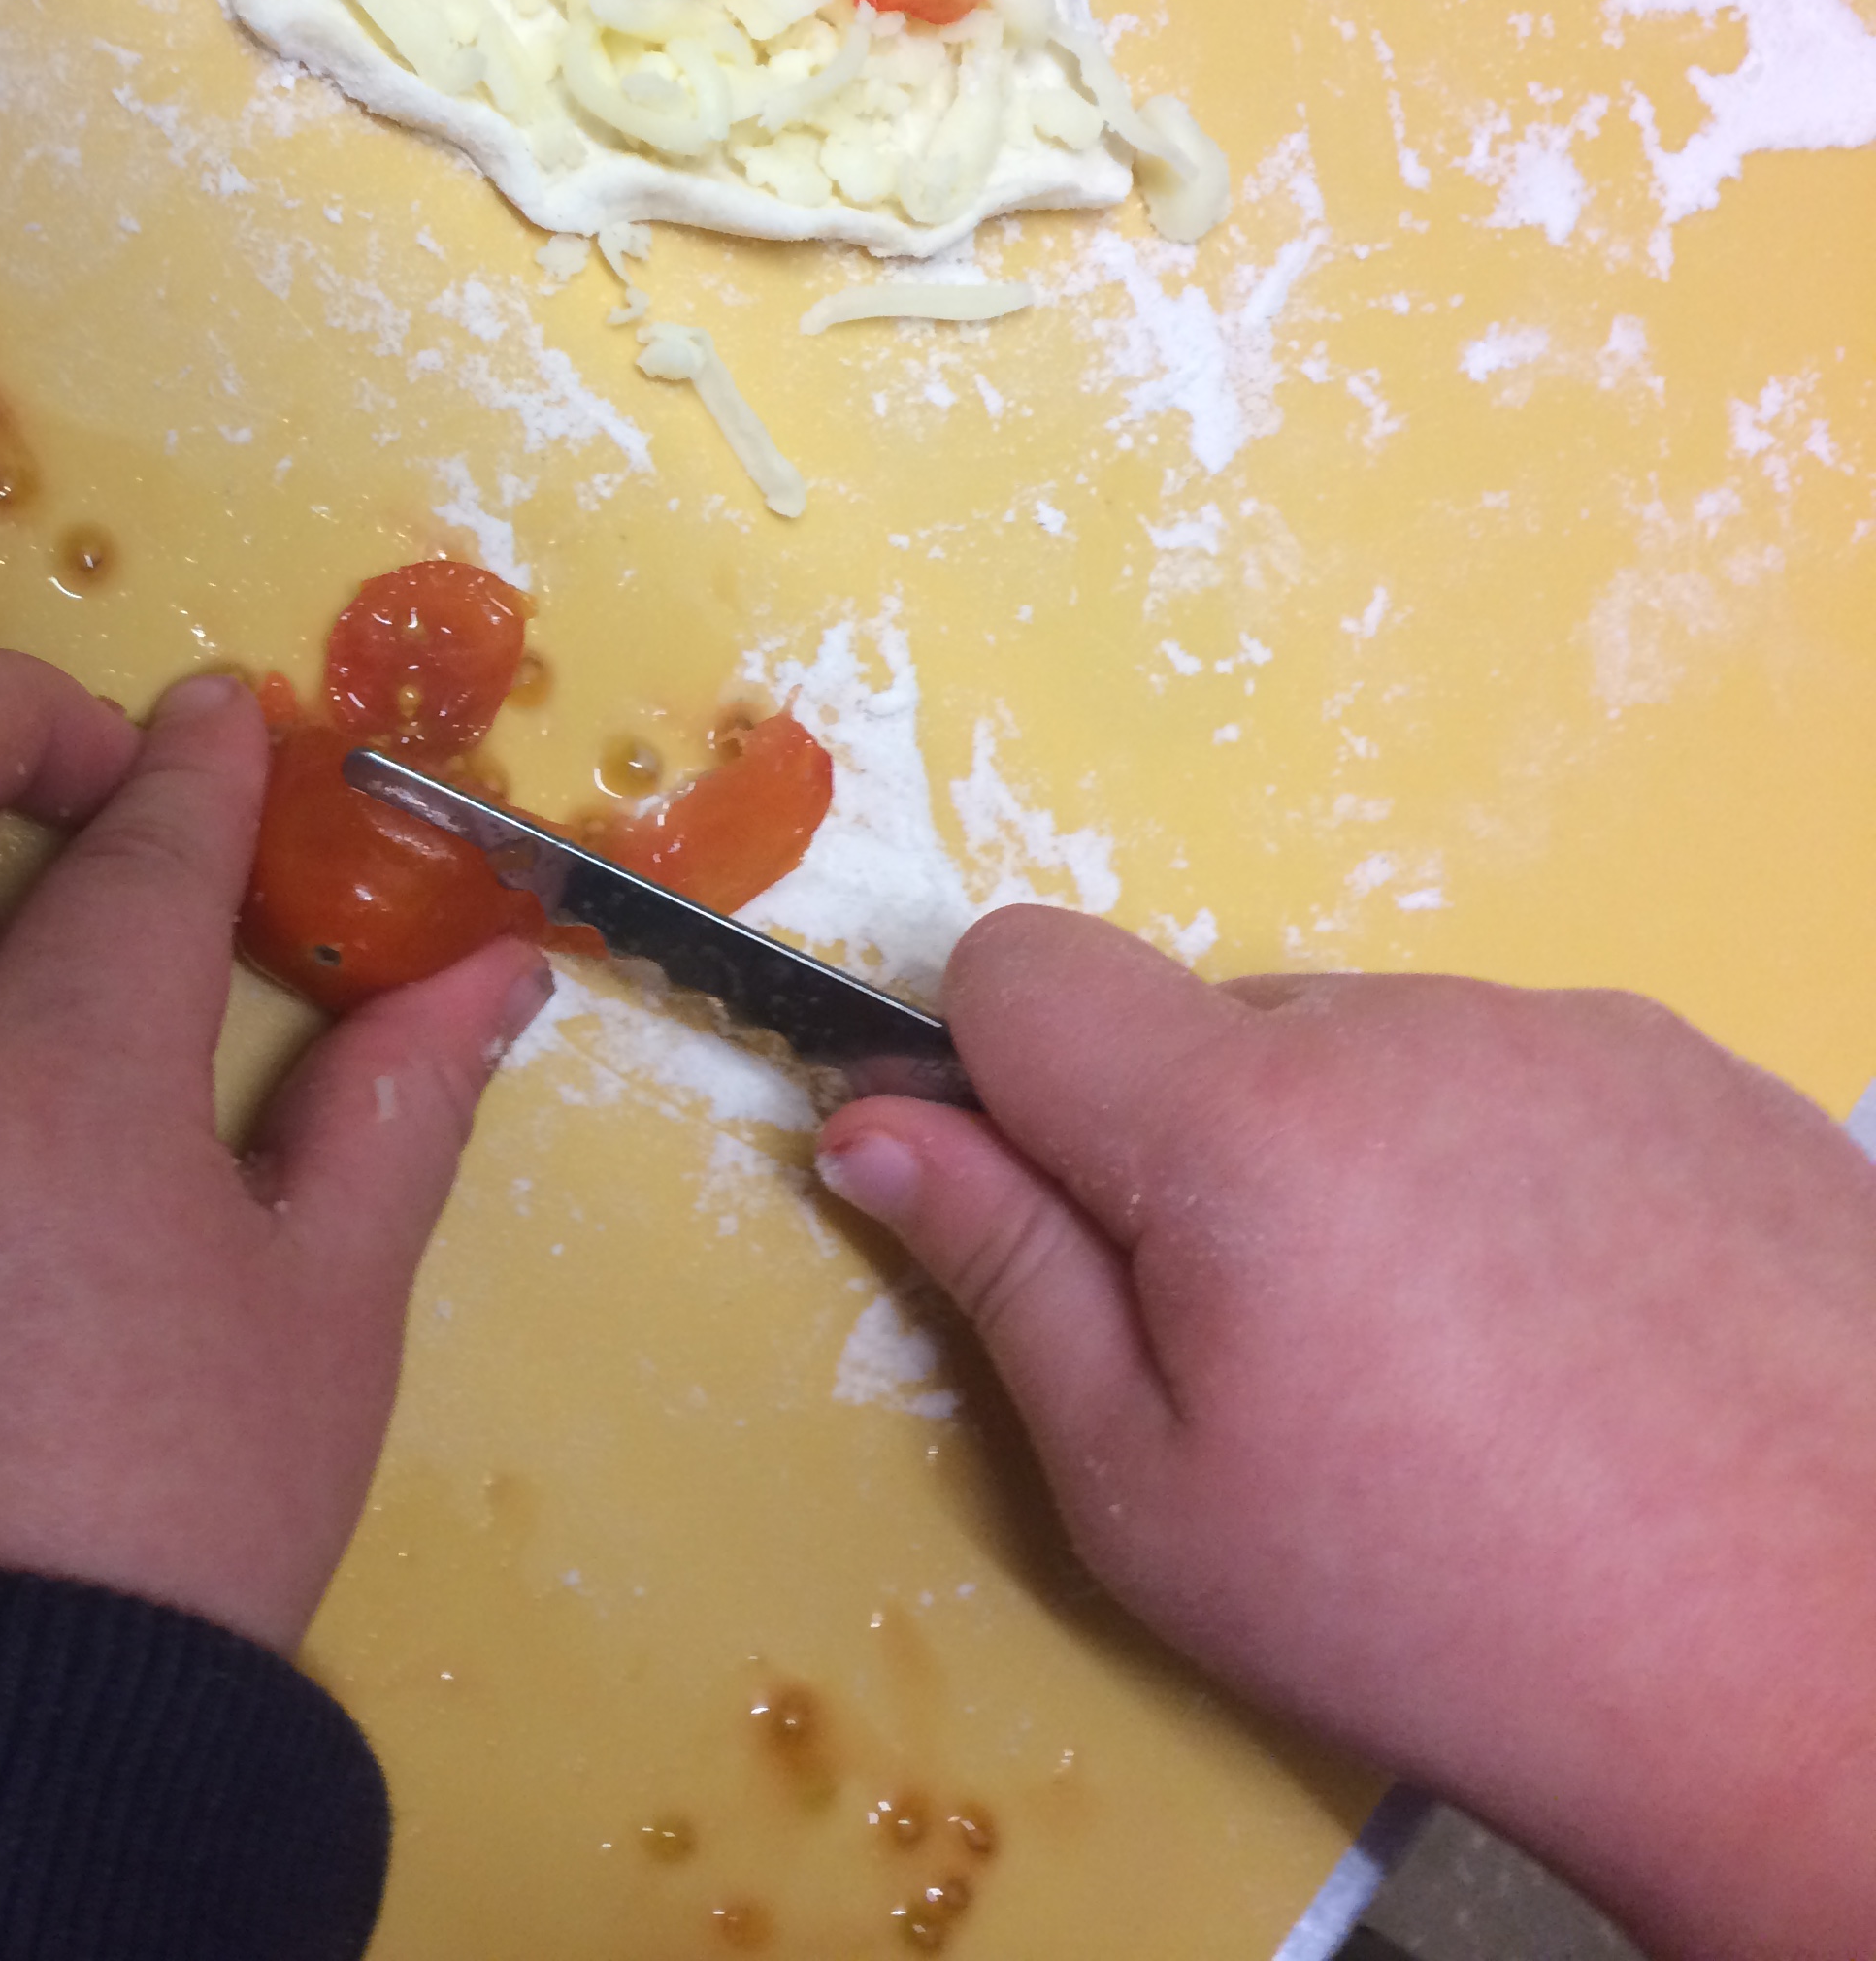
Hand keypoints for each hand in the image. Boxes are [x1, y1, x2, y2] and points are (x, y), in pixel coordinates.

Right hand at [818, 906, 1875, 1960]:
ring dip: (1350, 1157)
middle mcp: (1418, 1029)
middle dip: (1187, 1147)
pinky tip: (1572, 1334)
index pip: (1019, 968)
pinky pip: (1521, 1076)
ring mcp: (1583, 1036)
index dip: (990, 1077)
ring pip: (1369, 1051)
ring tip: (1448, 1360)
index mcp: (1249, 1124)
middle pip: (1206, 1022)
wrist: (1840, 1680)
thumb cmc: (1455, 1616)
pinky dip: (1499, 1171)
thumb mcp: (1151, 1497)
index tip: (1040, 1205)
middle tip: (1274, 1350)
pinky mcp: (1711, 1074)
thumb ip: (1001, 1276)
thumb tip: (871, 1126)